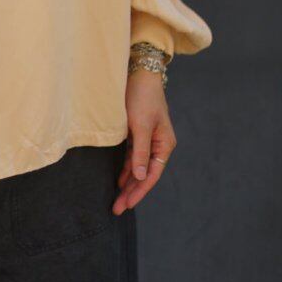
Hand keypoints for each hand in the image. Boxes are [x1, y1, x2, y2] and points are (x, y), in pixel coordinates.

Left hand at [112, 69, 175, 214]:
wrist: (138, 73)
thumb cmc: (142, 98)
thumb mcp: (140, 126)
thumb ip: (140, 152)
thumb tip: (139, 177)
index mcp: (164, 144)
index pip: (151, 175)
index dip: (139, 191)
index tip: (126, 204)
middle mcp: (158, 145)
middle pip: (144, 174)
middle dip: (131, 192)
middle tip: (116, 209)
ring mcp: (147, 140)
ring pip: (137, 168)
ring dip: (127, 183)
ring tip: (117, 200)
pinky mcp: (136, 134)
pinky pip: (131, 157)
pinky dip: (125, 169)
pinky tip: (119, 181)